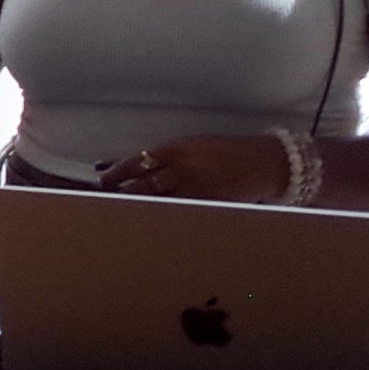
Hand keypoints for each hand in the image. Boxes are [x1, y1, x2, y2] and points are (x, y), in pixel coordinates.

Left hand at [99, 134, 290, 203]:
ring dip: (138, 209)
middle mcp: (181, 169)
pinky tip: (153, 224)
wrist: (265, 162)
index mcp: (176, 150)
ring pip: (156, 203)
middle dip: (122, 196)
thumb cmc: (227, 153)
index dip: (116, 174)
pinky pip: (178, 214)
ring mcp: (193, 190)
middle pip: (140, 187)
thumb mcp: (193, 146)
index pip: (135, 163)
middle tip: (106, 203)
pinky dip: (163, 218)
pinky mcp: (206, 206)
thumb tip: (138, 168)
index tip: (103, 181)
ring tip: (124, 216)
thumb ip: (166, 158)